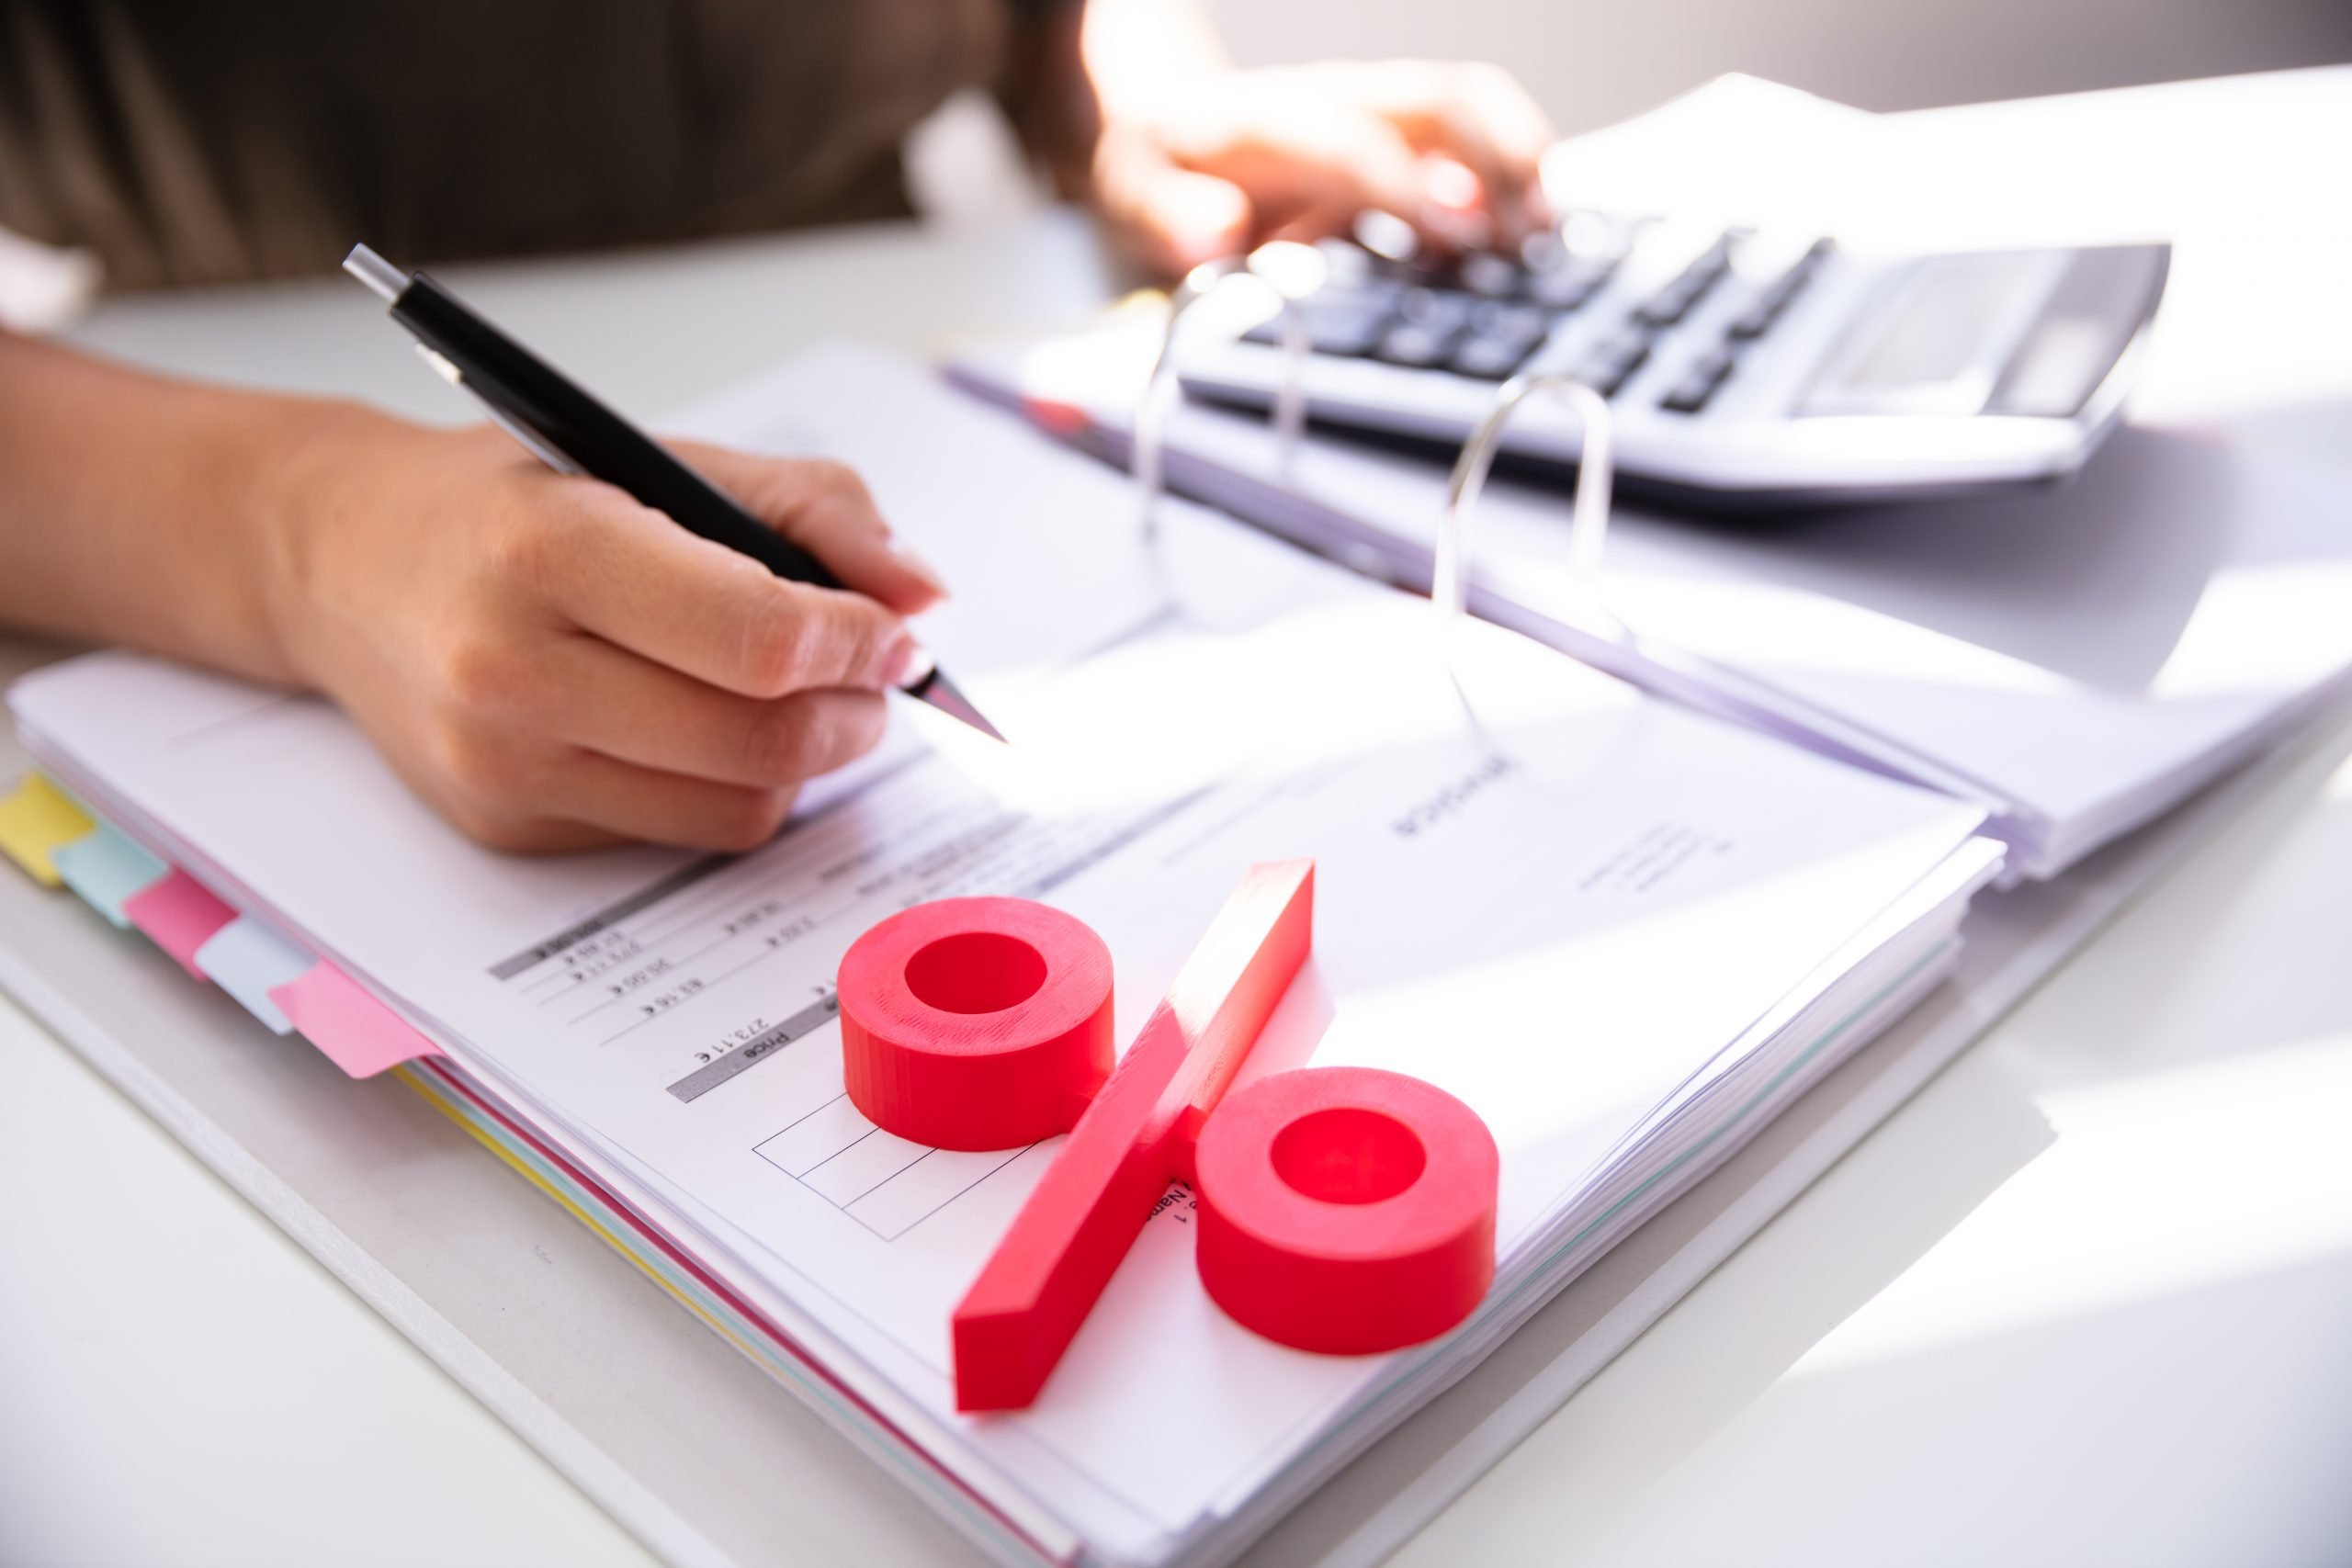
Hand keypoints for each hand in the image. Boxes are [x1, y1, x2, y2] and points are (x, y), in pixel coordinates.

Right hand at [261, 411, 944, 852]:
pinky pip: (681, 834)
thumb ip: (814, 510)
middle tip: (874, 677)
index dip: (857, 642)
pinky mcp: (506, 825)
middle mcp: (512, 667)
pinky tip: (712, 728)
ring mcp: (502, 762)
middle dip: (853, 712)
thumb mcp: (662, 457)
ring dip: (807, 760)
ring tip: (806, 700)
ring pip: (736, 804)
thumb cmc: (521, 498)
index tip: (894, 633)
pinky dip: (730, 788)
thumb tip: (923, 598)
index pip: (758, 637)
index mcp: (552, 547)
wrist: (341, 562)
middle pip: (759, 739)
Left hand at [1090, 59, 1557, 276]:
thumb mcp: (1132, 201)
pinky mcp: (1393, 136)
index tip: (1457, 234)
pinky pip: (1470, 130)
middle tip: (1523, 241)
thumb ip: (1170, 217)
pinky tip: (1534, 229)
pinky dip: (1513, 170)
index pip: (1348, 142)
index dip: (1406, 186)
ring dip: (1518, 162)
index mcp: (1265, 122)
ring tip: (1546, 236)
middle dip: (1492, 163)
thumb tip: (1216, 233)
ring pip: (1466, 106)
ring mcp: (1369, 114)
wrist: (1156, 129)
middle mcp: (1330, 102)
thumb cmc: (1153, 172)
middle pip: (1433, 102)